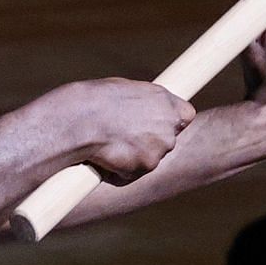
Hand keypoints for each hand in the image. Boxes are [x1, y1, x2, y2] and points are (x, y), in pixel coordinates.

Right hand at [53, 77, 196, 184]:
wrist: (80, 120)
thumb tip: (140, 110)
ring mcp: (160, 148)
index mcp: (166, 102)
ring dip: (132, 157)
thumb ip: (141, 103)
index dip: (169, 121)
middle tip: (122, 137)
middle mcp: (169, 125)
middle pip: (166, 140)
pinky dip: (118, 171)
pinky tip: (103, 157)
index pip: (185, 115)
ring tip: (107, 145)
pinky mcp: (146, 166)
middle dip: (148, 142)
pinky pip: (132, 173)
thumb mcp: (124, 91)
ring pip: (148, 159)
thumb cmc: (94, 101)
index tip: (155, 123)